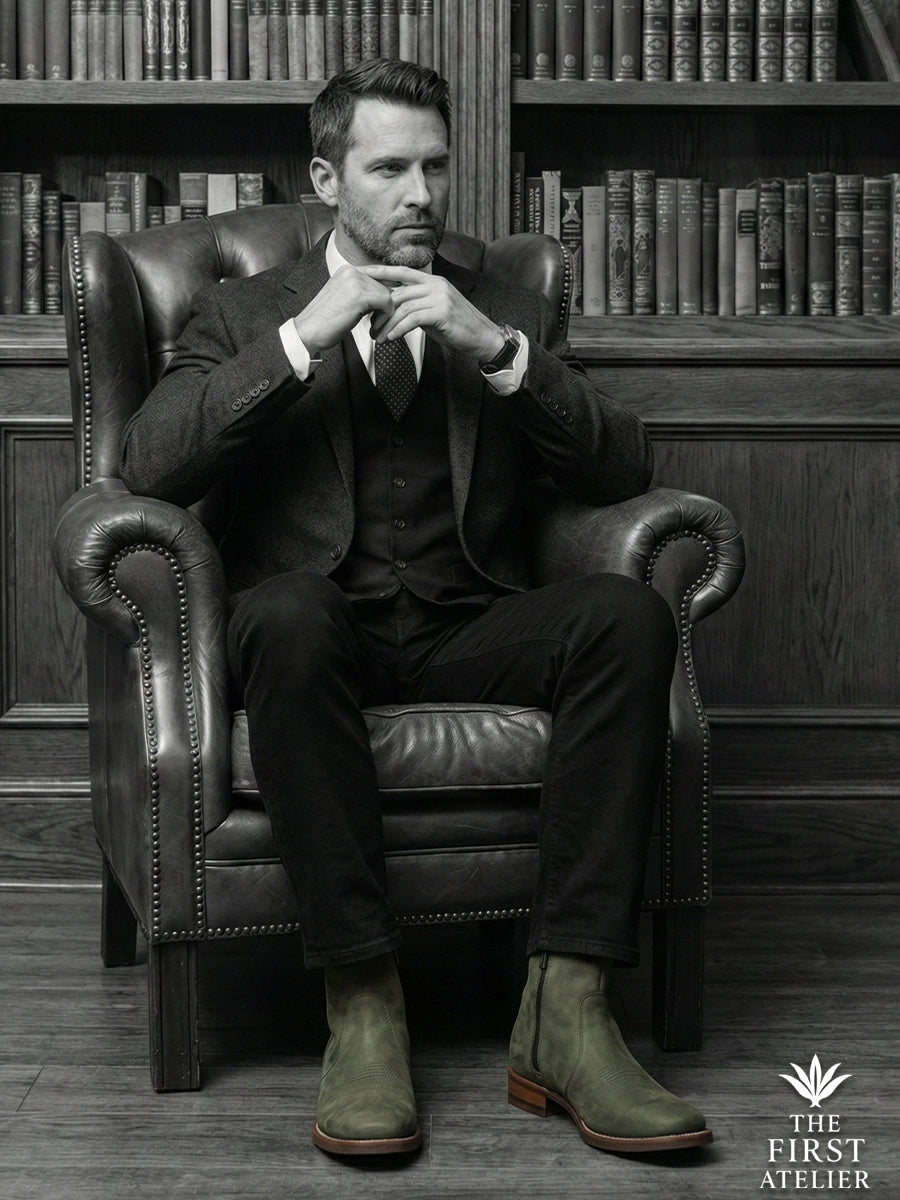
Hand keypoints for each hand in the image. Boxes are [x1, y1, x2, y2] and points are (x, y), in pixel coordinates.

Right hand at [292, 265, 395, 357]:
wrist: (307, 332)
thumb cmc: (325, 322)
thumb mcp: (344, 299)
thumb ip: (360, 292)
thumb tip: (384, 295)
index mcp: (347, 271)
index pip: (377, 278)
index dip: (380, 298)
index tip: (377, 314)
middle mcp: (351, 271)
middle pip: (383, 286)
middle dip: (382, 308)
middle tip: (373, 324)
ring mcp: (355, 282)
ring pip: (387, 295)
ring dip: (383, 314)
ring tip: (372, 328)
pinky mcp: (360, 296)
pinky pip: (387, 303)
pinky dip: (384, 318)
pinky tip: (373, 328)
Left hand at [359, 264, 504, 362]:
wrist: (483, 338)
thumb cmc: (458, 327)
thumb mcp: (434, 311)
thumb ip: (416, 306)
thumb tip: (394, 309)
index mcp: (432, 281)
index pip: (400, 272)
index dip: (378, 271)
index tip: (359, 272)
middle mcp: (435, 284)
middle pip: (398, 293)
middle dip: (379, 311)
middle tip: (369, 327)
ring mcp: (440, 297)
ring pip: (403, 307)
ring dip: (387, 325)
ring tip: (378, 338)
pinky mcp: (442, 312)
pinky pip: (413, 319)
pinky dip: (399, 329)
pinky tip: (391, 338)